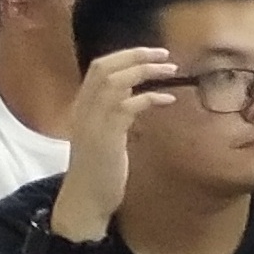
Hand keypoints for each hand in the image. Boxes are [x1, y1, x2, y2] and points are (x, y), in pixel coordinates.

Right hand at [54, 47, 173, 235]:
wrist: (85, 200)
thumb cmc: (100, 170)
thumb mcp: (105, 136)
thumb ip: (116, 114)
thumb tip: (138, 96)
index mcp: (82, 107)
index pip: (98, 68)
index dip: (125, 56)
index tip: (151, 53)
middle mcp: (83, 109)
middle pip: (104, 68)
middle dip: (135, 55)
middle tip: (165, 55)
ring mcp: (92, 122)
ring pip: (115, 82)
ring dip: (145, 71)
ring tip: (171, 70)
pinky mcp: (106, 137)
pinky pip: (127, 106)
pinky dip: (149, 98)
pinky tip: (168, 99)